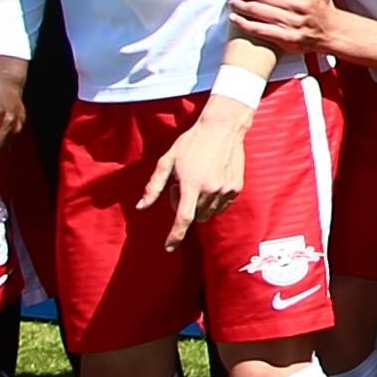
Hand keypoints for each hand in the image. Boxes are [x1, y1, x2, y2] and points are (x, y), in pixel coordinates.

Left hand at [139, 108, 248, 250]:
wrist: (222, 128)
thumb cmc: (191, 142)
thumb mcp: (167, 160)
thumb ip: (153, 186)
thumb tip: (140, 207)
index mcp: (191, 184)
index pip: (183, 218)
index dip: (175, 236)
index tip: (169, 248)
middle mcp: (210, 190)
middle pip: (195, 216)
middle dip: (186, 207)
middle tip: (183, 185)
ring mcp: (225, 190)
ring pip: (208, 213)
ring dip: (200, 205)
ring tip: (199, 180)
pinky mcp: (236, 188)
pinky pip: (221, 206)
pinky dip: (213, 201)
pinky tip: (211, 181)